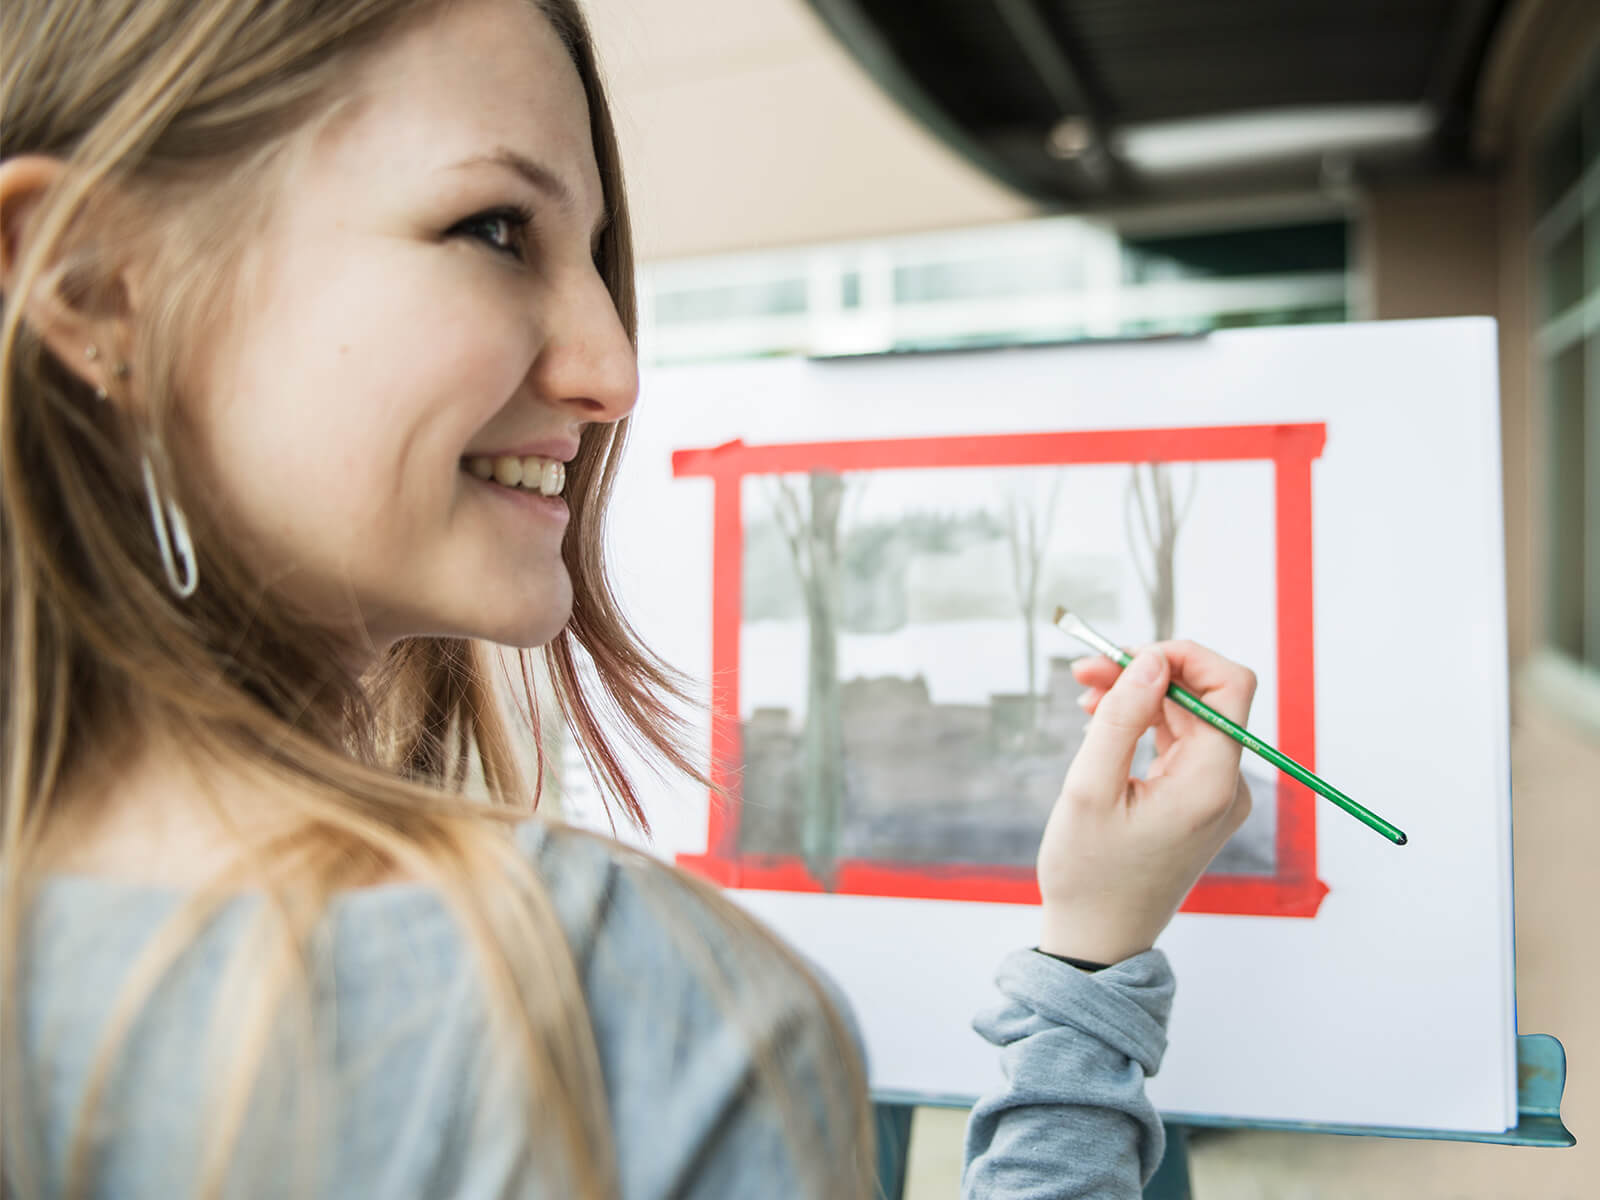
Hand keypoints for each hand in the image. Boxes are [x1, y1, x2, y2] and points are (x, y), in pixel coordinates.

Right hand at [1035, 640, 1255, 964]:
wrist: (1098, 940)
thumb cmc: (1089, 875)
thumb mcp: (1089, 789)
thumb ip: (1122, 718)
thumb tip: (1153, 661)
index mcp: (1210, 783)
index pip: (1228, 685)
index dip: (1181, 657)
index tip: (1125, 658)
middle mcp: (1226, 786)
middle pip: (1206, 696)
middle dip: (1149, 671)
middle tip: (1087, 670)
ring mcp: (1215, 795)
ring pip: (1189, 716)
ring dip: (1142, 696)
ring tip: (1086, 696)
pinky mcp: (1198, 802)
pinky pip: (1180, 743)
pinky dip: (1145, 724)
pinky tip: (1103, 725)